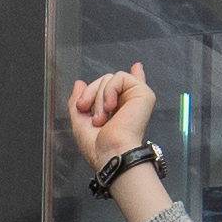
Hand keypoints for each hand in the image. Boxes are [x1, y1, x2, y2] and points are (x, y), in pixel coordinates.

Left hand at [66, 63, 157, 190]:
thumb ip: (78, 101)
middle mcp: (129, 104)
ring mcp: (136, 98)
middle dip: (90, 95)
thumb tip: (79, 83)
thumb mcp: (79, 122)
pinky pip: (119, 77)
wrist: (111, 154)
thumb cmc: (99, 148)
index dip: (129, 77)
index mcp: (119, 111)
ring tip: (102, 118)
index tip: (136, 68)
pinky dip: (109, 91)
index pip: (124, 89)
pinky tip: (111, 108)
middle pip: (104, 81)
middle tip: (90, 115)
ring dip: (98, 98)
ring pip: (109, 78)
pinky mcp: (143, 94)